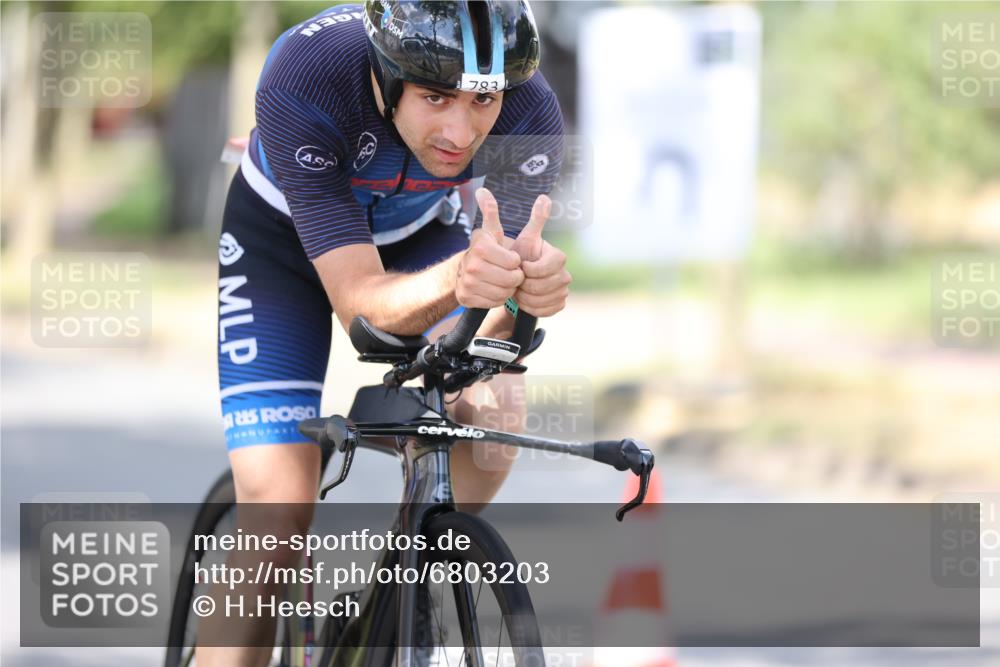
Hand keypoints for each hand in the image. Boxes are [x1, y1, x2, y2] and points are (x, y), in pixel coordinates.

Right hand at [455, 188, 523, 308]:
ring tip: (502, 281)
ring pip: (503, 293)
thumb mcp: (491, 231)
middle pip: (510, 279)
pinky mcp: (466, 298)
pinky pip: (493, 303)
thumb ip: (491, 211)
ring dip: (507, 289)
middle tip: (509, 273)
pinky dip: (496, 298)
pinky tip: (493, 290)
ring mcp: (467, 282)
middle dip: (514, 277)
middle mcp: (471, 264)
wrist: (464, 272)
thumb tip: (482, 190)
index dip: (516, 262)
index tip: (511, 259)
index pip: (514, 261)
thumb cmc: (486, 251)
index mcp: (481, 246)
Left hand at [510, 194, 570, 317]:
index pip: (546, 267)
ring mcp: (564, 291)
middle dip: (525, 284)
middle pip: (543, 286)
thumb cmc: (522, 256)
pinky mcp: (559, 305)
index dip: (529, 270)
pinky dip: (531, 307)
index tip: (520, 266)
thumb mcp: (526, 237)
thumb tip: (544, 197)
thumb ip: (536, 220)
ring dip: (525, 297)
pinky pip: (544, 311)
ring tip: (518, 289)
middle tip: (516, 279)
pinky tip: (525, 300)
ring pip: (542, 300)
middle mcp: (566, 274)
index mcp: (559, 257)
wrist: (519, 278)